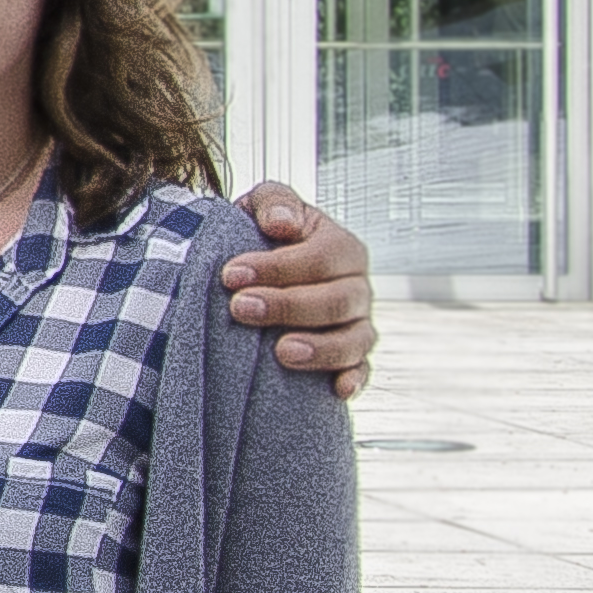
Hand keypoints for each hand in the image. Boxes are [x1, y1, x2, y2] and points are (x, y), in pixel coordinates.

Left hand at [223, 184, 373, 401]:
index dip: (276, 267)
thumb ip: (275, 203)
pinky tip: (338, 390)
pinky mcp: (352, 355)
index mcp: (342, 247)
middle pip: (336, 300)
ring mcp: (358, 323)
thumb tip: (281, 223)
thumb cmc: (265, 234)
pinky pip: (362, 369)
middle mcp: (357, 286)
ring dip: (321, 348)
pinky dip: (355, 379)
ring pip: (355, 339)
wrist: (266, 269)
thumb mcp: (266, 206)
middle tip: (240, 308)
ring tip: (282, 352)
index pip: (320, 258)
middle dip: (287, 306)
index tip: (230, 275)